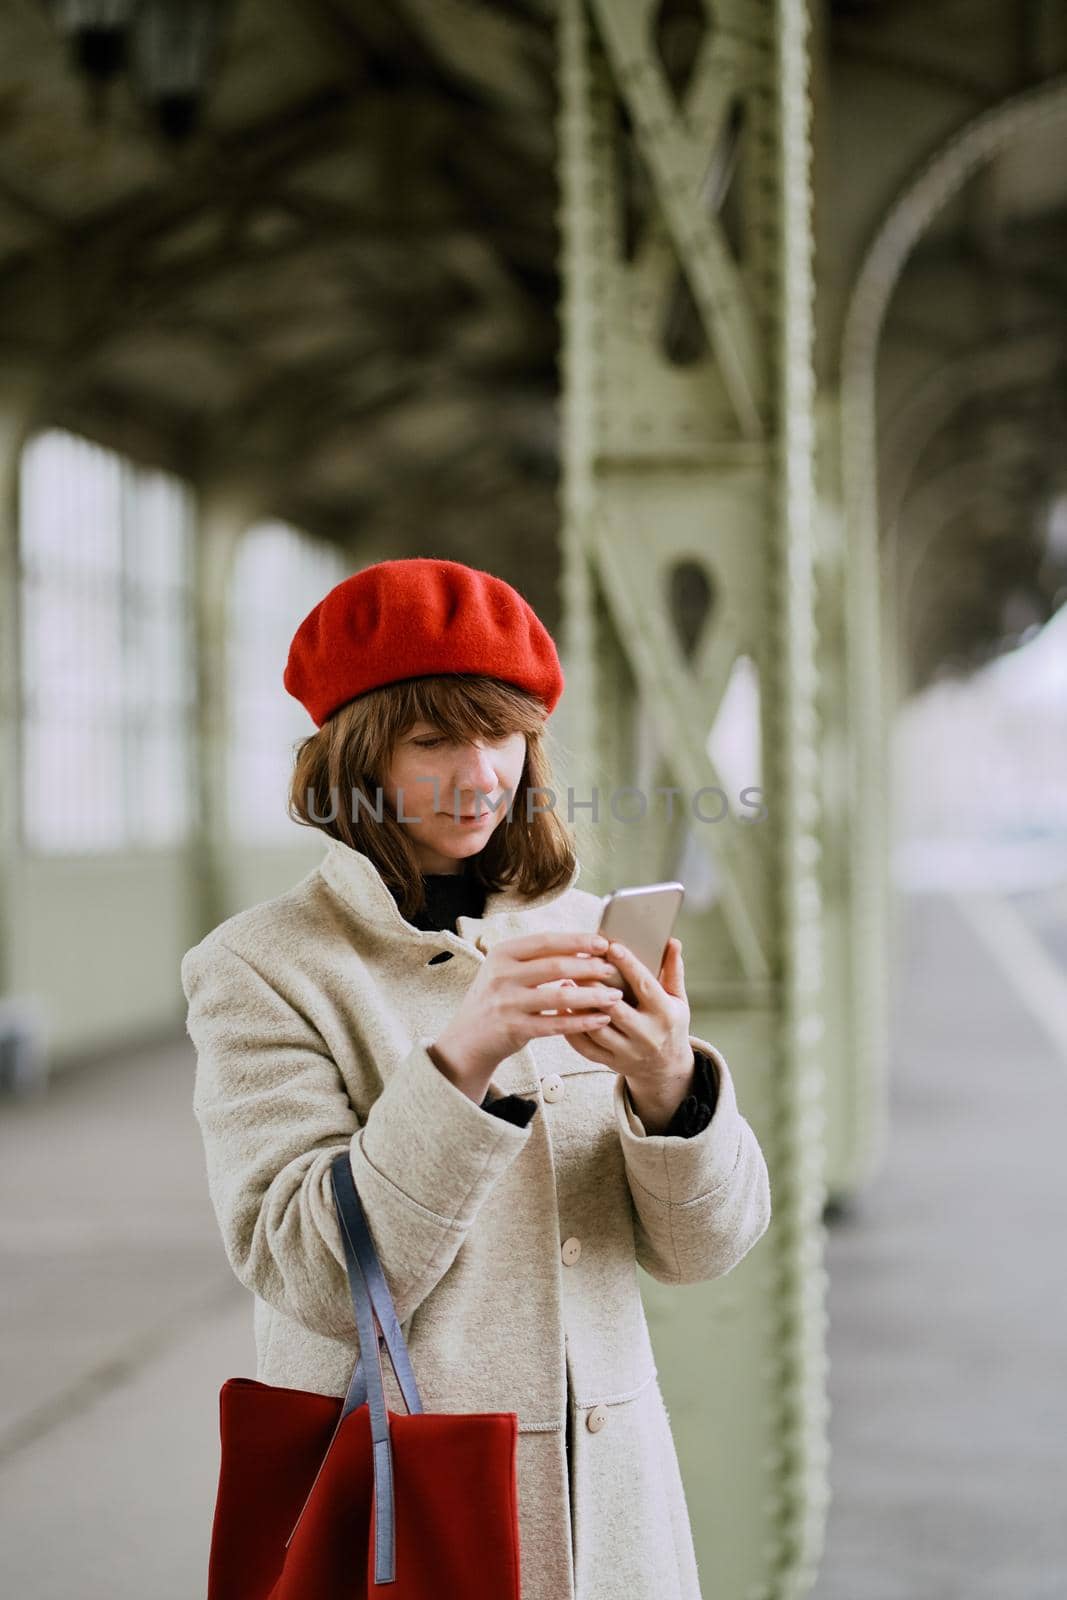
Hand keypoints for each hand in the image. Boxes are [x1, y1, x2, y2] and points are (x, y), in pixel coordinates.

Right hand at [429, 931, 625, 1102]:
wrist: (468, 1038)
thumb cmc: (495, 998)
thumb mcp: (504, 969)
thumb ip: (534, 957)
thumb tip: (580, 944)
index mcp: (503, 953)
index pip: (546, 941)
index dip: (577, 940)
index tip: (603, 942)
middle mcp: (502, 975)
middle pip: (556, 966)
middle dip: (590, 967)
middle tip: (612, 969)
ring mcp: (507, 1003)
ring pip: (560, 996)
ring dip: (592, 995)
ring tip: (614, 996)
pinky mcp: (515, 1029)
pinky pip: (556, 1024)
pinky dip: (581, 1021)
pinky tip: (600, 1019)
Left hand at [562, 937, 695, 1132]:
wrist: (665, 1068)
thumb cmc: (670, 1025)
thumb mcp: (678, 999)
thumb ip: (673, 971)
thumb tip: (672, 941)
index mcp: (665, 1015)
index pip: (645, 985)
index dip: (628, 965)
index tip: (611, 947)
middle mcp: (647, 1035)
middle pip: (615, 1008)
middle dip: (594, 985)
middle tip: (578, 962)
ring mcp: (627, 1052)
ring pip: (596, 1028)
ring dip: (578, 1005)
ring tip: (565, 982)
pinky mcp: (611, 1062)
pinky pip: (585, 1047)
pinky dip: (570, 1029)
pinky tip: (562, 1008)